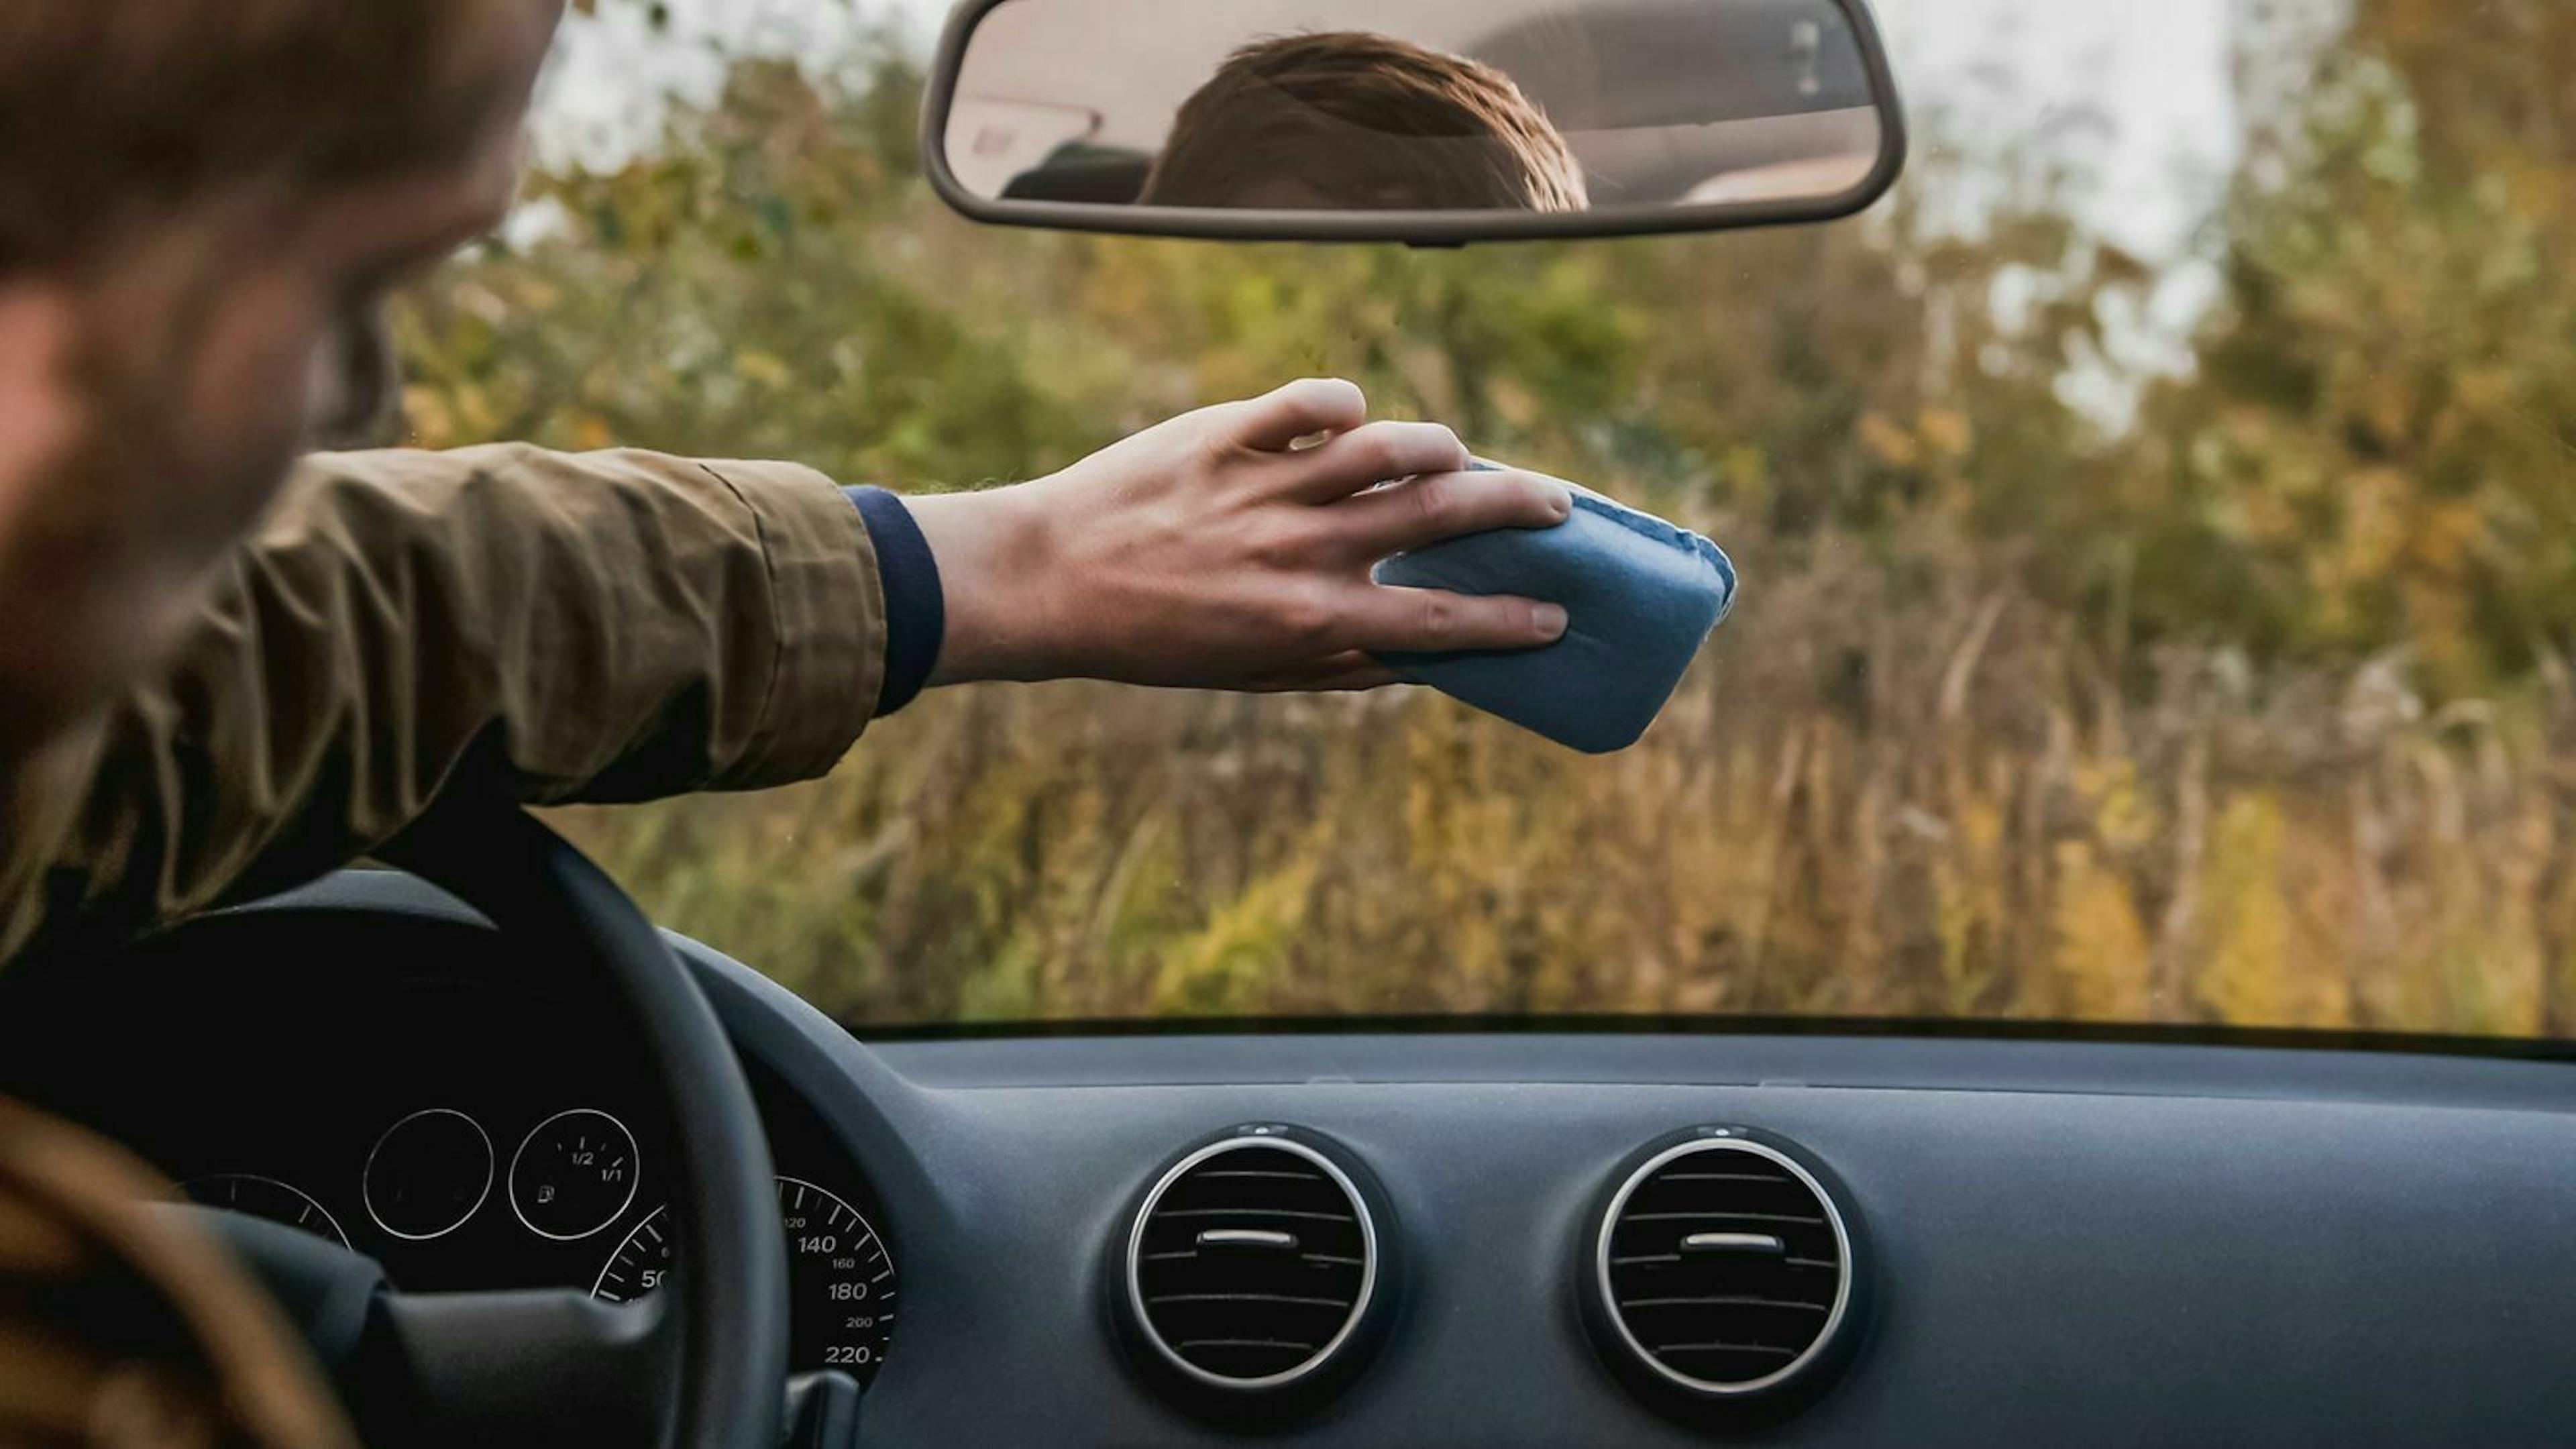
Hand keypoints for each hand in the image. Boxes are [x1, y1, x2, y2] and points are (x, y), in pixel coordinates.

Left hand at [905, 378, 1571, 691]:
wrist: (1049, 582)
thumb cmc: (1156, 640)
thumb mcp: (1251, 672)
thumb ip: (1339, 665)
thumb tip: (1420, 661)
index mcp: (1312, 617)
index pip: (1439, 618)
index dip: (1509, 619)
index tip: (1557, 615)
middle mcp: (1300, 551)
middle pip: (1439, 517)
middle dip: (1514, 508)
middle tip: (1555, 505)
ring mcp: (1264, 488)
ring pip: (1386, 448)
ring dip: (1442, 447)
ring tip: (1462, 456)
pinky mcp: (1223, 435)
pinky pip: (1306, 403)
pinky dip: (1344, 402)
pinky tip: (1357, 414)